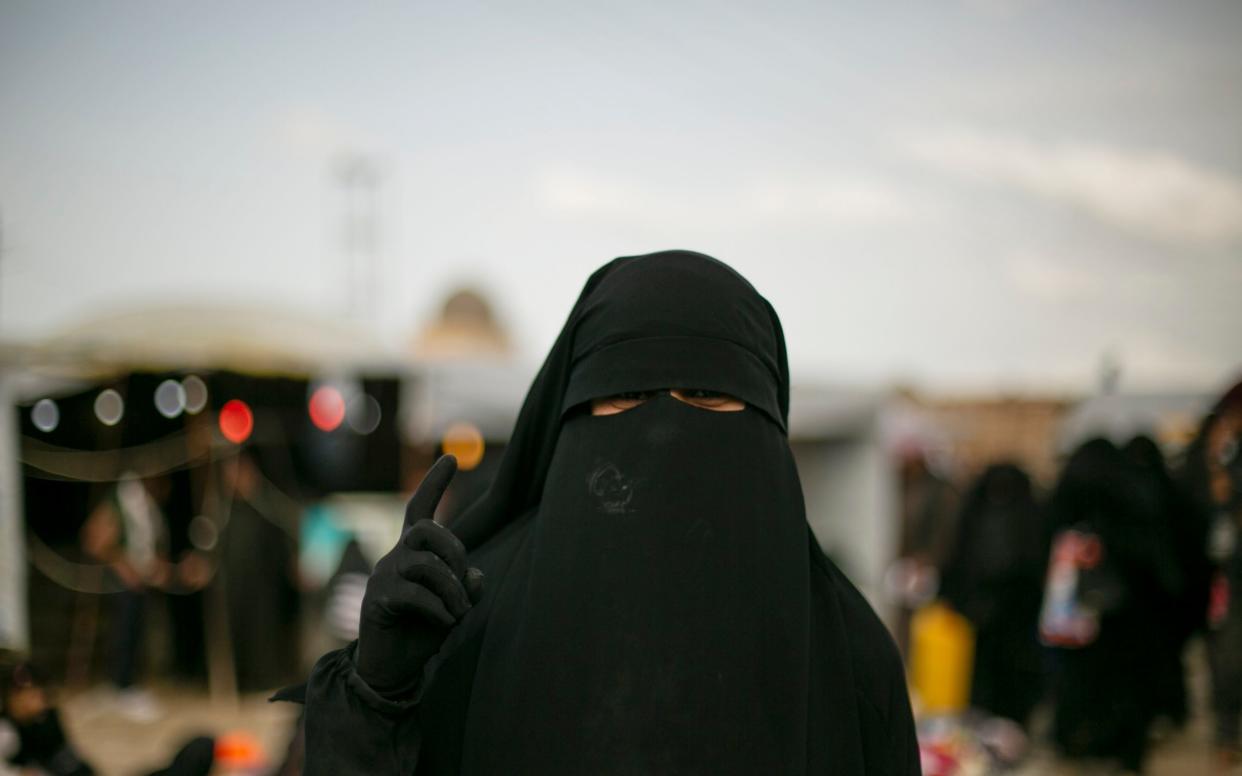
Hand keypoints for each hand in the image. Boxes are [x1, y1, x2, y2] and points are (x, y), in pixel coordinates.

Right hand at [354, 455, 483, 696]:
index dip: (434, 484)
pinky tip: (444, 623)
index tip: (451, 459)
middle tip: (462, 582)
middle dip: (453, 550)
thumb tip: (475, 573)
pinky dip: (438, 609)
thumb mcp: (454, 608)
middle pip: (425, 529)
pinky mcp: (376, 600)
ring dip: (451, 590)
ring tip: (458, 614)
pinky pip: (415, 594)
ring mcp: (382, 577)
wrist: (391, 670)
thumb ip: (467, 588)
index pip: (420, 510)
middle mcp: (395, 558)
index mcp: (413, 554)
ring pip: (425, 564)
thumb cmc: (422, 633)